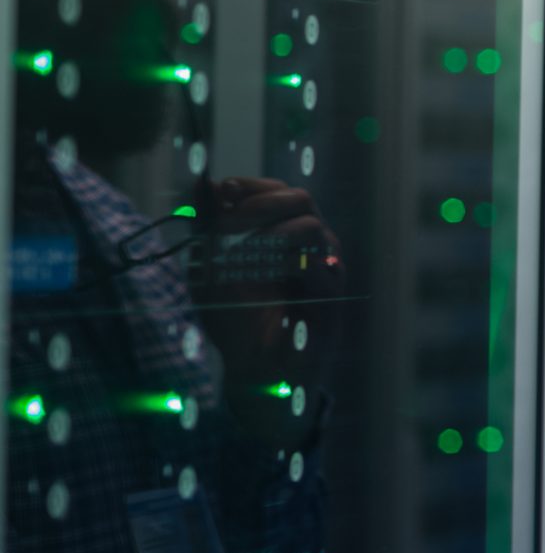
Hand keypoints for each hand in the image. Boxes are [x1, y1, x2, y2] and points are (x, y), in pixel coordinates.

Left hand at [191, 176, 345, 384]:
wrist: (255, 370)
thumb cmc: (235, 318)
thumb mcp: (209, 267)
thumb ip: (208, 226)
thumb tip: (203, 181)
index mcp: (284, 233)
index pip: (276, 189)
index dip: (250, 186)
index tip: (220, 193)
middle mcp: (310, 244)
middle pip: (299, 198)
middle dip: (258, 204)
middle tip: (225, 223)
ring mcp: (326, 267)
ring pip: (310, 225)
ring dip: (267, 233)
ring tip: (239, 255)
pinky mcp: (333, 293)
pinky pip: (317, 264)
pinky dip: (282, 264)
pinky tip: (260, 276)